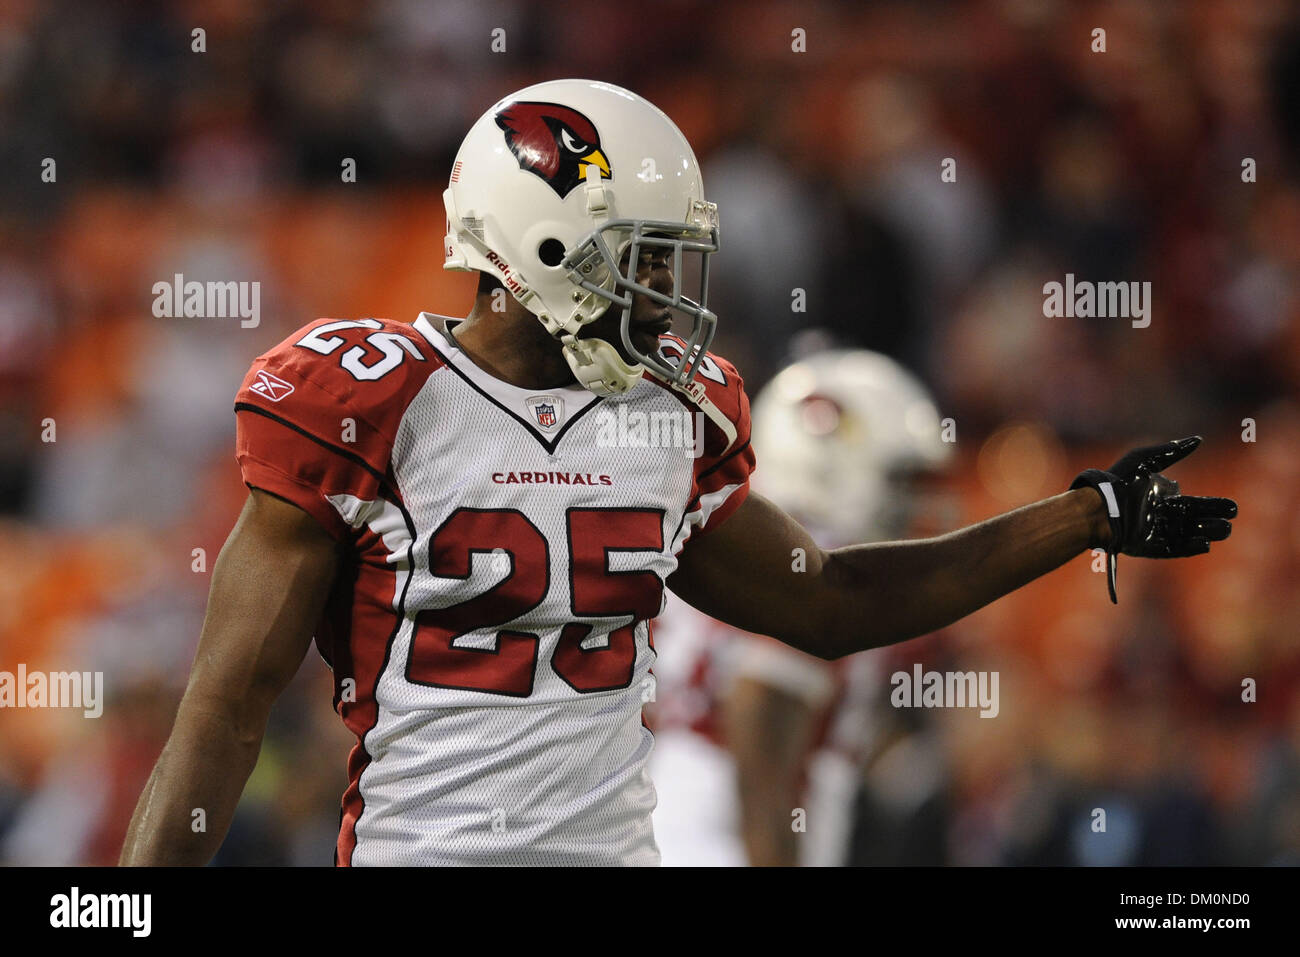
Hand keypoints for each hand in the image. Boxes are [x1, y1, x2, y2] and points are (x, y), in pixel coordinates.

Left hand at [1069, 436, 1236, 602]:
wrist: (1098, 504)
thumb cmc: (1118, 480)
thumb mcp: (1144, 459)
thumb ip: (1172, 451)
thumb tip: (1198, 439)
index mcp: (1161, 498)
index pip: (1194, 504)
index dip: (1214, 506)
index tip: (1232, 507)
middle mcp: (1160, 517)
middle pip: (1195, 520)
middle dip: (1215, 519)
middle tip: (1231, 519)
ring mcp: (1153, 533)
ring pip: (1187, 535)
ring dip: (1207, 533)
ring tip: (1224, 530)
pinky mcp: (1145, 547)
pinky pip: (1172, 549)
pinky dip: (1189, 547)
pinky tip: (1205, 544)